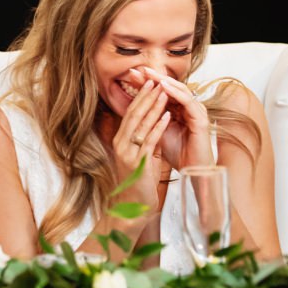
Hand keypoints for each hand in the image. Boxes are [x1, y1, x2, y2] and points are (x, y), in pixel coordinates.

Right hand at [111, 79, 171, 212]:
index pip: (130, 114)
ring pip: (140, 125)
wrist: (133, 207)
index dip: (140, 98)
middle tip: (156, 81)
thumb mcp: (144, 156)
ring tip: (164, 93)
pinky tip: (167, 117)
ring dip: (153, 108)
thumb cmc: (140, 183)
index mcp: (120, 141)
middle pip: (133, 115)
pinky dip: (158, 127)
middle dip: (146, 97)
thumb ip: (148, 140)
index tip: (151, 84)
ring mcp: (127, 153)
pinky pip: (149, 141)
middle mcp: (120, 144)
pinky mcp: (137, 163)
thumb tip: (158, 124)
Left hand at [131, 67, 212, 170]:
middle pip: (171, 87)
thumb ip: (150, 117)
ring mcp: (196, 112)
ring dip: (164, 81)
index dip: (148, 83)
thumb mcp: (158, 131)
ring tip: (150, 74)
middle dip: (155, 78)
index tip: (131, 74)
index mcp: (179, 109)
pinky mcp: (201, 119)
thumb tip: (131, 107)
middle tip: (139, 69)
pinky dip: (175, 93)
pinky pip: (187, 102)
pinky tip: (164, 87)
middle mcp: (189, 107)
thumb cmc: (177, 152)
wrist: (192, 170)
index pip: (163, 91)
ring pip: (180, 90)